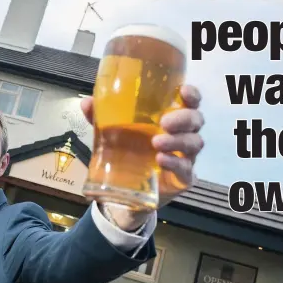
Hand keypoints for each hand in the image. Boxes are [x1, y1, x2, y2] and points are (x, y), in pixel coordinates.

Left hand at [81, 85, 204, 228]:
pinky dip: (176, 163)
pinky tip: (162, 160)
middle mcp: (182, 134)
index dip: (192, 95)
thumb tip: (86, 102)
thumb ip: (101, 117)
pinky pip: (186, 169)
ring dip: (177, 141)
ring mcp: (186, 156)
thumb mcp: (111, 133)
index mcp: (170, 117)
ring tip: (156, 144)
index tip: (183, 91)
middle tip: (164, 122)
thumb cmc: (127, 152)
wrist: (128, 190)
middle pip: (196, 120)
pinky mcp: (183, 178)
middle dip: (183, 118)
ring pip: (194, 143)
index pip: (190, 102)